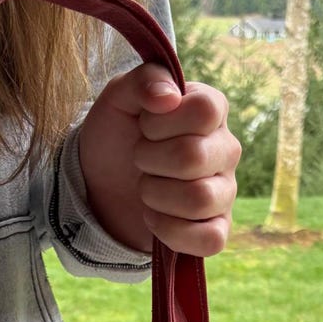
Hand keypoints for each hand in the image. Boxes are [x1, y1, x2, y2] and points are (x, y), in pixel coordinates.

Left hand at [78, 62, 241, 256]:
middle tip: (139, 160)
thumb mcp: (118, 99)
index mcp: (210, 111)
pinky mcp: (215, 230)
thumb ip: (143, 81)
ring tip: (146, 188)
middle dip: (149, 161)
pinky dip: (171, 232)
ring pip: (200, 199)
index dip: (161, 123)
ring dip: (156, 196)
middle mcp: (225, 150)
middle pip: (194, 157)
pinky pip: (211, 240)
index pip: (205, 111)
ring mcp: (224, 192)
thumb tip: (168, 97)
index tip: (143, 126)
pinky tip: (154, 218)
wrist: (97, 186)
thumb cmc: (116, 136)